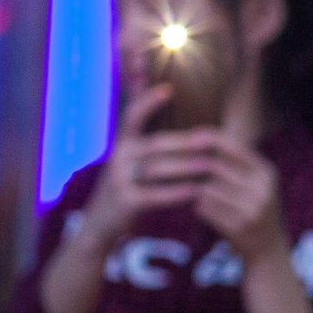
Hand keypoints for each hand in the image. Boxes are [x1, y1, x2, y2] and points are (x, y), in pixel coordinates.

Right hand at [77, 87, 203, 249]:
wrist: (102, 224)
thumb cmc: (129, 189)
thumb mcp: (133, 163)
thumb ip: (151, 145)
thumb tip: (181, 122)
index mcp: (123, 143)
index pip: (132, 116)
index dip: (148, 101)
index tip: (168, 88)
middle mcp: (118, 157)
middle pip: (155, 144)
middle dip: (185, 141)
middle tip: (210, 138)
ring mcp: (119, 180)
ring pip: (157, 169)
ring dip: (185, 166)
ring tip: (209, 165)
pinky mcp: (125, 202)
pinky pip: (155, 195)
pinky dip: (176, 193)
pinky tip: (195, 192)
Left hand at [188, 134, 290, 263]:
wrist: (269, 252)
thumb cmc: (253, 211)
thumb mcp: (255, 185)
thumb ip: (235, 164)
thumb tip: (200, 136)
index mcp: (267, 173)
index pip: (235, 147)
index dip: (210, 139)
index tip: (189, 136)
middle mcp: (263, 189)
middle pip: (216, 166)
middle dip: (193, 163)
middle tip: (173, 161)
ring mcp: (252, 209)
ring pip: (208, 188)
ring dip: (192, 187)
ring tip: (181, 185)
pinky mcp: (239, 227)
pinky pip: (206, 208)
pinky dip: (196, 205)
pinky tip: (194, 206)